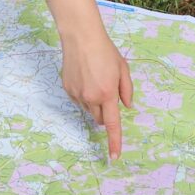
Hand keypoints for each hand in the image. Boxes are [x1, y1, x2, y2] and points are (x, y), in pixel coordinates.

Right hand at [48, 0, 133, 158]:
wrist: (80, 37)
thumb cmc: (105, 51)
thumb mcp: (123, 69)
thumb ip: (127, 90)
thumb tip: (127, 107)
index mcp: (107, 94)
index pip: (113, 125)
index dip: (114, 142)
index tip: (114, 157)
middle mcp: (91, 98)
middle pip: (100, 118)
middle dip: (106, 113)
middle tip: (108, 93)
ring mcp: (77, 95)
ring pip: (89, 110)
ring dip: (94, 103)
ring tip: (95, 80)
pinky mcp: (67, 90)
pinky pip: (79, 101)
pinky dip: (84, 95)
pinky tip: (85, 78)